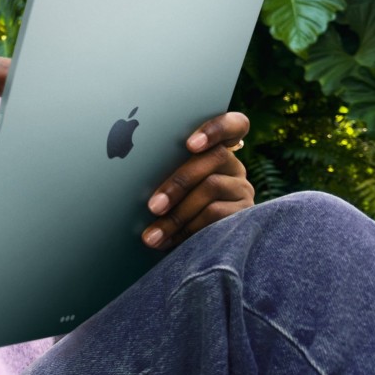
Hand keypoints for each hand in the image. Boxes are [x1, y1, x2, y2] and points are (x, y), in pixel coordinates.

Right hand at [0, 54, 9, 300]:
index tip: (31, 77)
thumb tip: (20, 92)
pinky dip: (21, 169)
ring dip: (19, 144)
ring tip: (9, 176)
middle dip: (21, 82)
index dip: (8, 68)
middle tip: (45, 97)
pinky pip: (12, 153)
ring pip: (8, 123)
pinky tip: (9, 192)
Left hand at [141, 111, 253, 249]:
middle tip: (152, 206)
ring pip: (212, 186)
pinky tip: (169, 241)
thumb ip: (161, 167)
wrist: (192, 249)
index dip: (215, 128)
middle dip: (178, 182)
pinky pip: (218, 215)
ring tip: (153, 234)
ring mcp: (241, 188)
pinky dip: (189, 229)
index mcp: (214, 149)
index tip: (190, 144)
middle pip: (214, 157)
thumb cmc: (167, 205)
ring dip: (178, 213)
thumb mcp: (166, 183)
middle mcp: (233, 165)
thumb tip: (129, 165)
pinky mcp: (245, 214)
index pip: (234, 124)